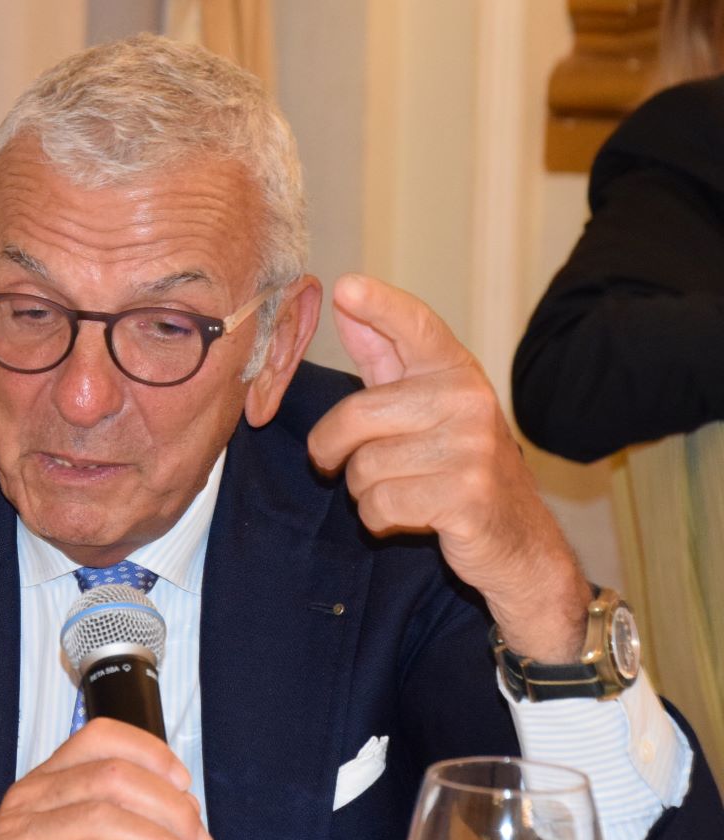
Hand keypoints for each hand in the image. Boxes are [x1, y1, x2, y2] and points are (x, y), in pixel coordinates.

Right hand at [0, 718, 212, 839]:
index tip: (185, 788)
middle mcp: (27, 801)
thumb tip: (179, 828)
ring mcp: (14, 839)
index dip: (151, 753)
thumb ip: (112, 835)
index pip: (99, 736)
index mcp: (45, 785)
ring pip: (102, 821)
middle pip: (112, 777)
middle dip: (170, 811)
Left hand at [306, 274, 590, 662]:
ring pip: (362, 468)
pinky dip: (381, 519)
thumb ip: (384, 358)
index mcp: (455, 373)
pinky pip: (379, 506)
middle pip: (356, 416)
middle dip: (333, 448)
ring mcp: (470, 449)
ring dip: (365, 490)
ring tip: (403, 489)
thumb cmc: (459, 465)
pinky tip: (413, 515)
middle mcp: (467, 401)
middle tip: (340, 462)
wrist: (518, 540)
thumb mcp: (427, 406)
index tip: (347, 287)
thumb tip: (344, 299)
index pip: (415, 328)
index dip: (380, 306)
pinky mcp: (464, 498)